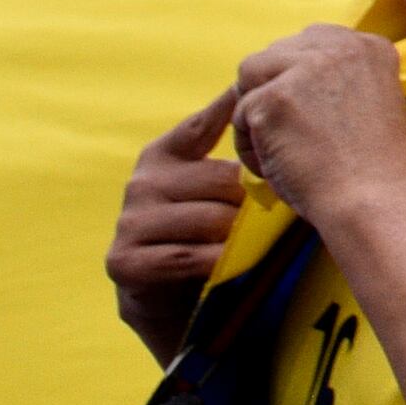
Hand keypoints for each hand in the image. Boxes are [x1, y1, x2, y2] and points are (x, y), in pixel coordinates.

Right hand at [108, 81, 248, 355]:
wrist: (181, 306)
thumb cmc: (216, 237)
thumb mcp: (225, 189)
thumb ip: (239, 148)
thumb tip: (268, 98)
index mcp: (164, 154)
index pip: (204, 124)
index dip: (236, 115)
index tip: (261, 98)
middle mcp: (141, 182)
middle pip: (223, 180)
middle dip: (257, 200)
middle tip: (281, 214)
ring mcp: (129, 222)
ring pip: (211, 220)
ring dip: (243, 236)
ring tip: (260, 243)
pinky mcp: (124, 261)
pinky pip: (188, 256)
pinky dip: (218, 263)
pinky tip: (233, 265)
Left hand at [229, 29, 405, 232]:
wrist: (372, 198)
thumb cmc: (372, 166)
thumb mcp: (375, 101)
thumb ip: (342, 79)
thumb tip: (293, 79)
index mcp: (371, 46)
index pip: (312, 39)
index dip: (299, 74)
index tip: (308, 109)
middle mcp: (341, 47)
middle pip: (276, 53)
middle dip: (272, 89)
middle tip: (293, 133)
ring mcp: (305, 69)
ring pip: (250, 77)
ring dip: (257, 112)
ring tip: (283, 148)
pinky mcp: (273, 98)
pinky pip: (240, 116)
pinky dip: (251, 148)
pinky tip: (280, 166)